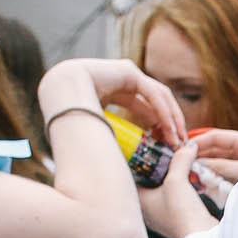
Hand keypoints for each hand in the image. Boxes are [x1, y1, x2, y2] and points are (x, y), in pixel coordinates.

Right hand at [38, 57, 187, 148]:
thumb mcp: (98, 131)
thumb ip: (111, 138)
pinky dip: (163, 112)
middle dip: (170, 123)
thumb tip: (113, 166)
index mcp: (113, 91)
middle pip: (156, 101)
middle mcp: (122, 80)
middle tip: (179, 145)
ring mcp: (126, 73)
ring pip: (159, 96)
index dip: (158, 126)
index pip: (144, 107)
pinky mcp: (129, 71)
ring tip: (177, 140)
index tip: (167, 146)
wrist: (58, 94)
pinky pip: (152, 93)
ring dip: (171, 119)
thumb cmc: (70, 115)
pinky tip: (170, 129)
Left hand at [141, 136, 216, 237]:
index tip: (147, 149)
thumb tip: (188, 146)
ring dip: (171, 179)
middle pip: (149, 182)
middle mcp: (148, 211)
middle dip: (159, 168)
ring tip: (179, 165)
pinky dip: (181, 189)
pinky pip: (175, 198)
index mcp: (140, 202)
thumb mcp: (177, 180)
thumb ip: (180, 159)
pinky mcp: (177, 219)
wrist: (202, 237)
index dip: (141, 161)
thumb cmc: (181, 214)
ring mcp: (162, 216)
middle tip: (165, 154)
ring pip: (163, 190)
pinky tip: (189, 181)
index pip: (134, 176)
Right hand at [186, 127, 237, 185]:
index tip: (183, 148)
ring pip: (216, 163)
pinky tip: (200, 183)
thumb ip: (222, 167)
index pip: (217, 137)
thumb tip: (200, 163)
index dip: (199, 141)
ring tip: (188, 174)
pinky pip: (221, 175)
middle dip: (199, 156)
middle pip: (215, 149)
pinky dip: (211, 179)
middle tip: (182, 163)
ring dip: (203, 169)